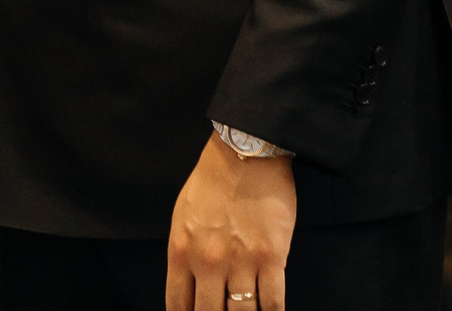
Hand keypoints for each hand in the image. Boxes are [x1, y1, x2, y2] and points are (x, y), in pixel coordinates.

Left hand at [166, 134, 295, 310]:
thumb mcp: (182, 218)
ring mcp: (241, 262)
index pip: (178, 305)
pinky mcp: (272, 258)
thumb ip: (184, 255)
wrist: (244, 156)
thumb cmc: (211, 184)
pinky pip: (273, 303)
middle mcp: (208, 263)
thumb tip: (190, 288)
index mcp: (182, 252)